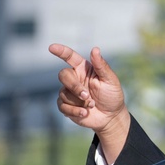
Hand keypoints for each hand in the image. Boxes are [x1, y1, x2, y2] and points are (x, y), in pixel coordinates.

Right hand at [50, 43, 129, 162]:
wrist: (111, 117)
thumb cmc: (112, 96)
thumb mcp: (110, 80)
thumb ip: (102, 66)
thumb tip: (95, 49)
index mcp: (84, 69)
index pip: (70, 57)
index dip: (61, 51)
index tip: (52, 47)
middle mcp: (74, 79)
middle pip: (63, 75)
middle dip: (74, 86)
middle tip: (86, 96)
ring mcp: (68, 92)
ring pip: (63, 93)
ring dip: (79, 101)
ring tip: (92, 105)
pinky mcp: (65, 105)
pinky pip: (62, 106)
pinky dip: (74, 110)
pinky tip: (84, 113)